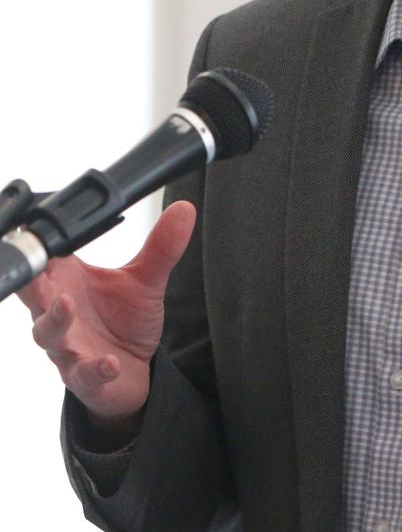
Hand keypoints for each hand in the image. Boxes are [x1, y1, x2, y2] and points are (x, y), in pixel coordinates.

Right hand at [18, 200, 195, 433]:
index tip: (42, 230)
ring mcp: (68, 346)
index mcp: (69, 283)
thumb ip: (161, 247)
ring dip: (55, 319)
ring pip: (48, 333)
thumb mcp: (146, 280)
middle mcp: (60, 313)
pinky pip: (83, 374)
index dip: (42, 245)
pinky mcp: (84, 377)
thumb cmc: (125, 320)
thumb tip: (185, 209)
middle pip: (35, 294)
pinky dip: (94, 368)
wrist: (133, 371)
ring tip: (67, 305)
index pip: (47, 259)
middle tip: (38, 268)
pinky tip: (110, 363)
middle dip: (33, 282)